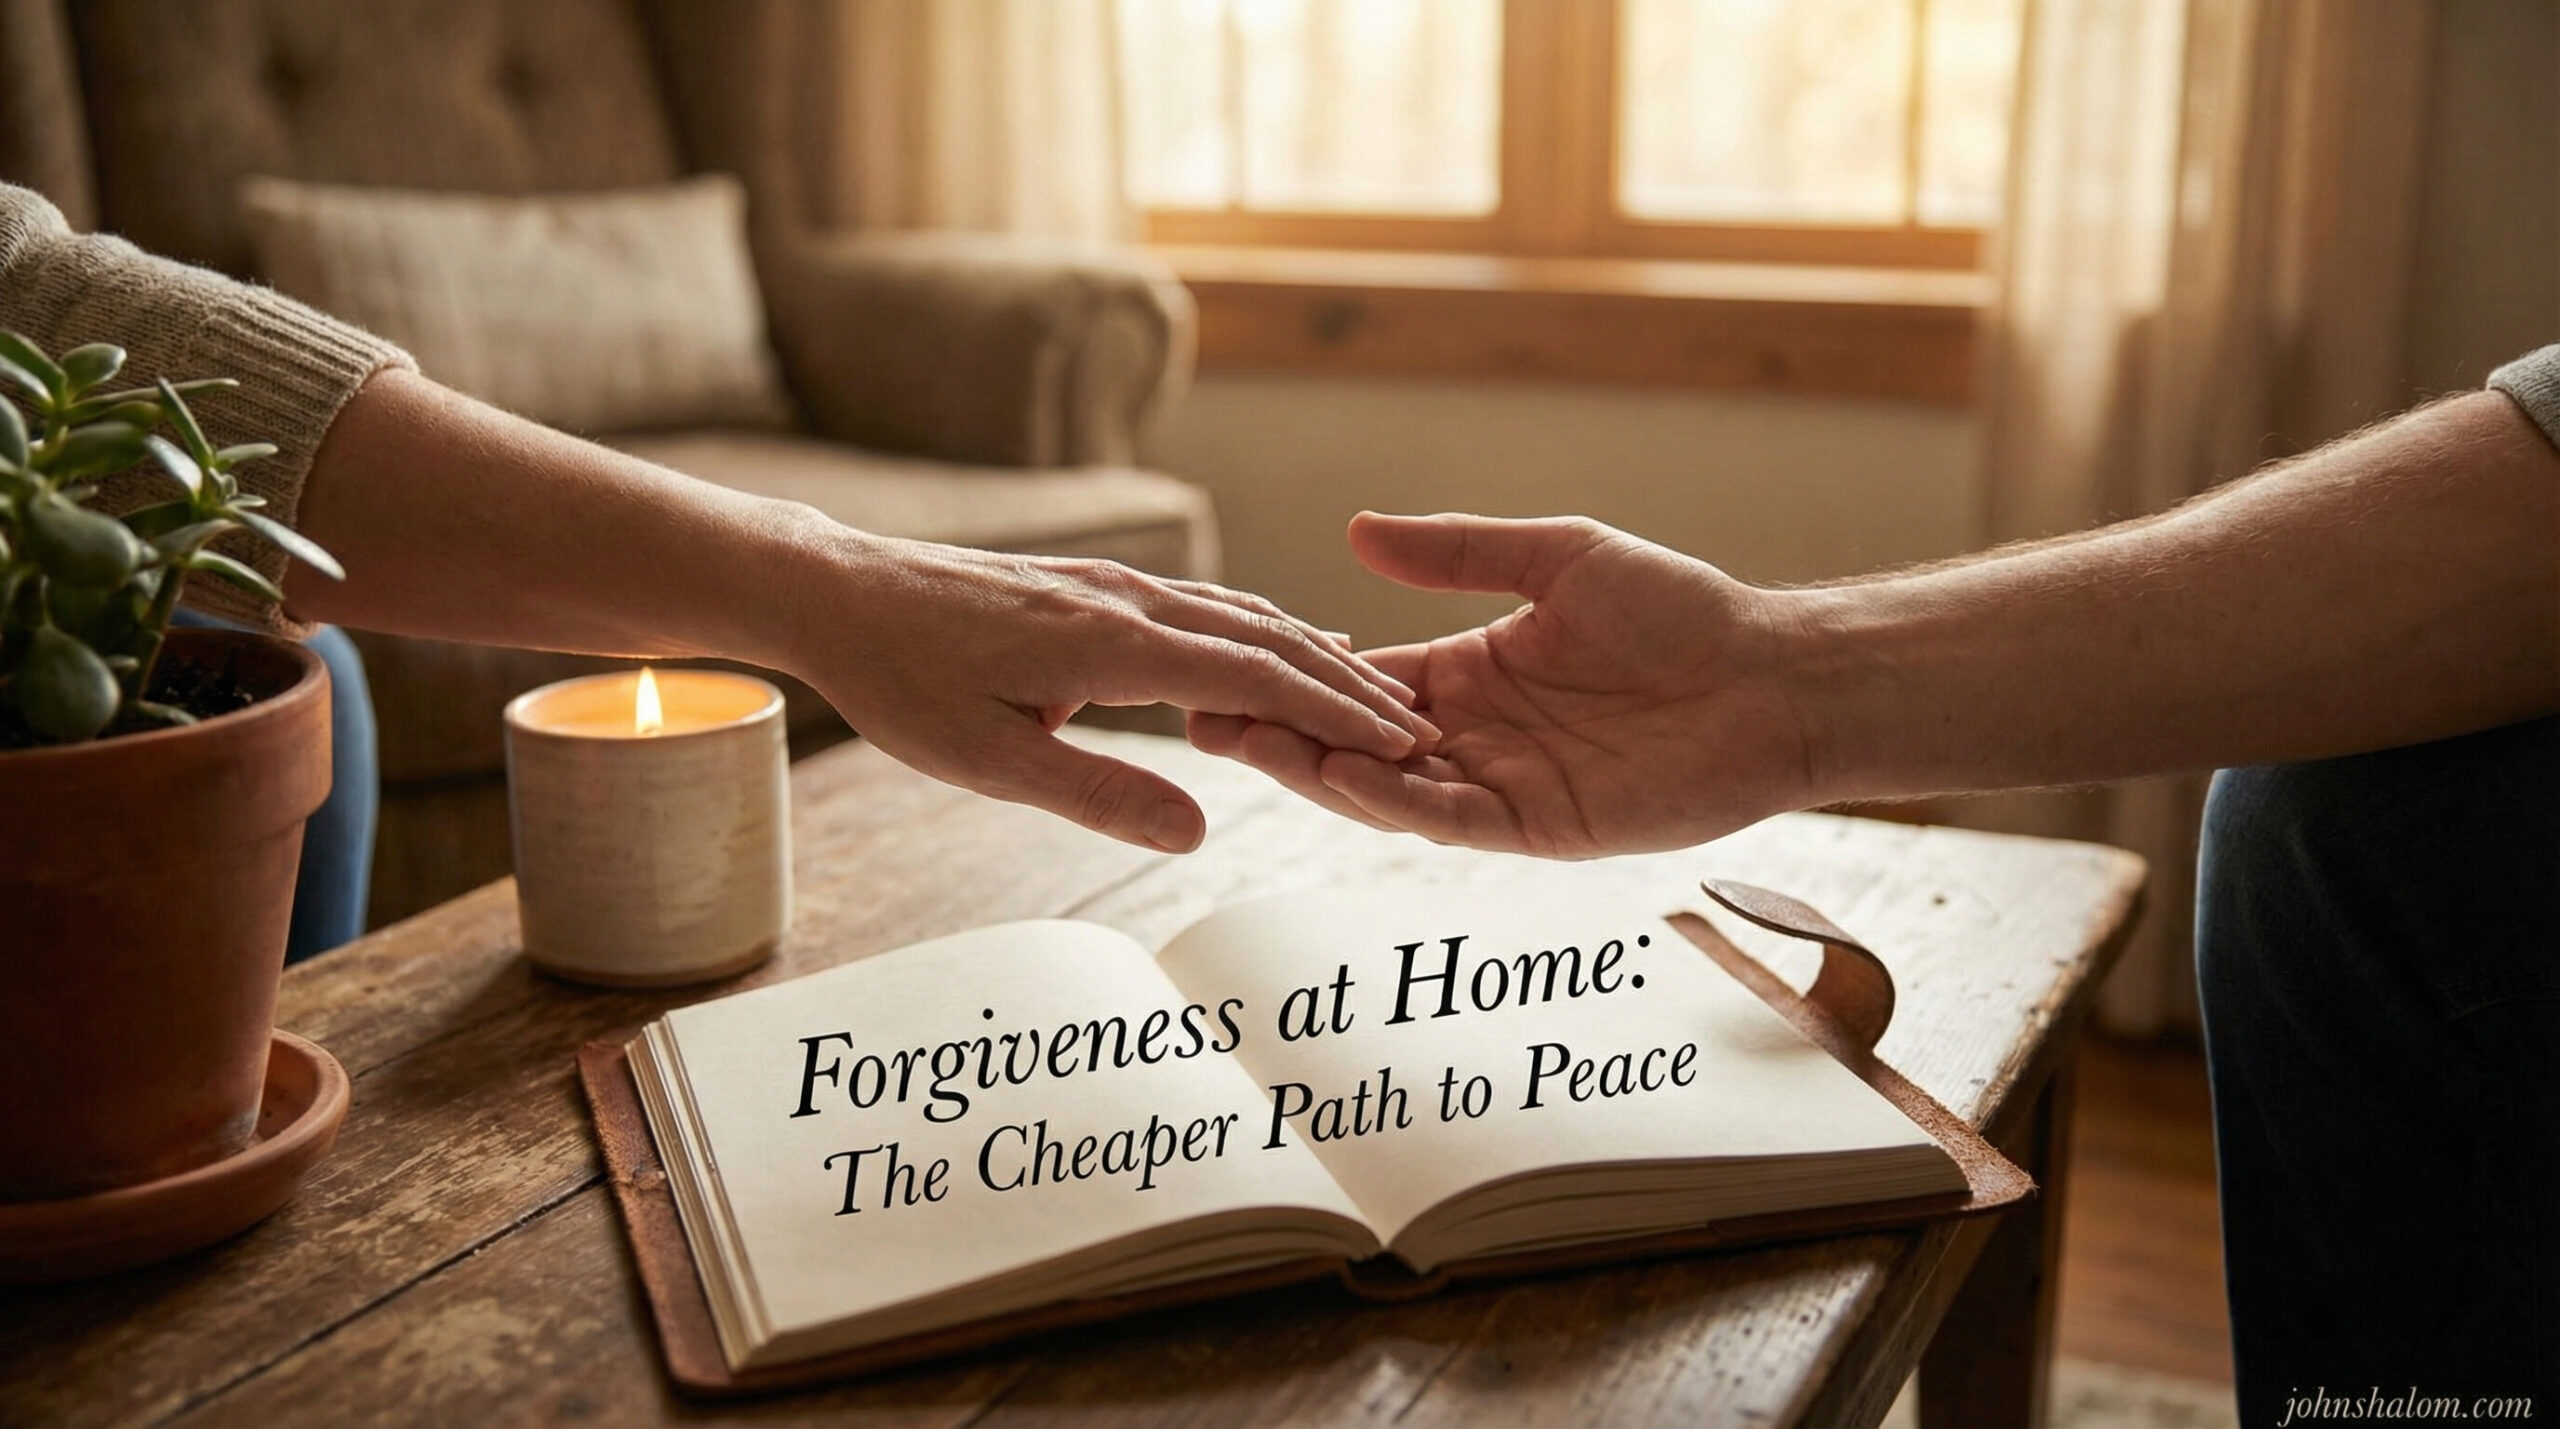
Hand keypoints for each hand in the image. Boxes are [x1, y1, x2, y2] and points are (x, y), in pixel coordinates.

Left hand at [790, 533, 1436, 852]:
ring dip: (1316, 655)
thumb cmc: (905, 681)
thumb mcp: (991, 761)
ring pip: (1244, 615)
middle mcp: (1130, 600)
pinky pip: (1207, 606)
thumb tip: (1197, 835)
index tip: (1402, 747)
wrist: (842, 592)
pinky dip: (1267, 631)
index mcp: (1115, 643)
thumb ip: (1098, 794)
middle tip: (1421, 730)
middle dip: (1351, 685)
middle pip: (1270, 639)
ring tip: (1378, 693)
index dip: (1337, 714)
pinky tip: (1285, 647)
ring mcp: (1117, 585)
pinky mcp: (1098, 586)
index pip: (1258, 679)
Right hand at [1187, 513, 1814, 855]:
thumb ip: (1457, 552)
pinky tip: (1340, 774)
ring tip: (1244, 742)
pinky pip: (1448, 819)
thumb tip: (1356, 533)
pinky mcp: (1537, 827)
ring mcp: (1500, 787)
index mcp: (1469, 674)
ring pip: (1385, 788)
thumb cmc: (1682, 611)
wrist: (1772, 676)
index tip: (1220, 660)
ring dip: (1314, 768)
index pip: (1359, 681)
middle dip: (1279, 729)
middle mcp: (1473, 738)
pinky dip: (1392, 801)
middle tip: (1197, 713)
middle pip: (1352, 740)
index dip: (1293, 674)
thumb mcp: (1555, 557)